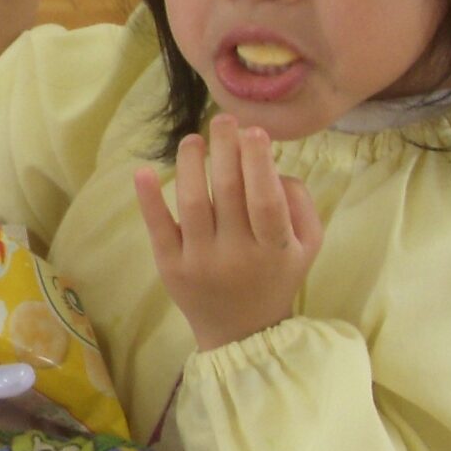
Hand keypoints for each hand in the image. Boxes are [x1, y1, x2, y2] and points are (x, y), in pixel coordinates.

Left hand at [133, 117, 323, 351]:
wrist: (242, 331)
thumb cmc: (276, 274)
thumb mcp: (306, 245)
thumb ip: (300, 202)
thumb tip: (271, 163)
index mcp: (275, 249)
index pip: (266, 200)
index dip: (259, 163)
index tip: (254, 131)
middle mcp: (237, 255)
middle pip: (229, 192)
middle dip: (225, 149)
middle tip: (222, 119)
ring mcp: (201, 261)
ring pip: (193, 203)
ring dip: (191, 164)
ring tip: (193, 139)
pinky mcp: (170, 267)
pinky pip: (158, 228)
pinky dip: (149, 199)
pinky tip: (143, 171)